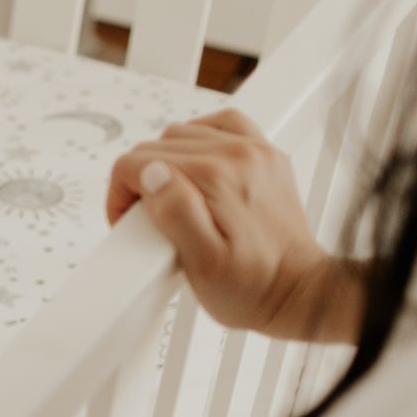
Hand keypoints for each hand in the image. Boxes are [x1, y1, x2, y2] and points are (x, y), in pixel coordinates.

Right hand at [107, 109, 362, 342]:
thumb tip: (152, 174)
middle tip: (148, 219)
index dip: (121, 195)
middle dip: (141, 181)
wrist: (296, 291)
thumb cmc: (250, 286)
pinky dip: (200, 139)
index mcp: (215, 178)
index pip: (138, 162)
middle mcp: (237, 155)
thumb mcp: (201, 264)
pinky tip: (195, 167)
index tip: (129, 222)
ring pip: (185, 132)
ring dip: (168, 162)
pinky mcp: (265, 156)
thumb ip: (175, 213)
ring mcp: (255, 152)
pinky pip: (224, 125)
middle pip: (158, 145)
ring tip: (172, 199)